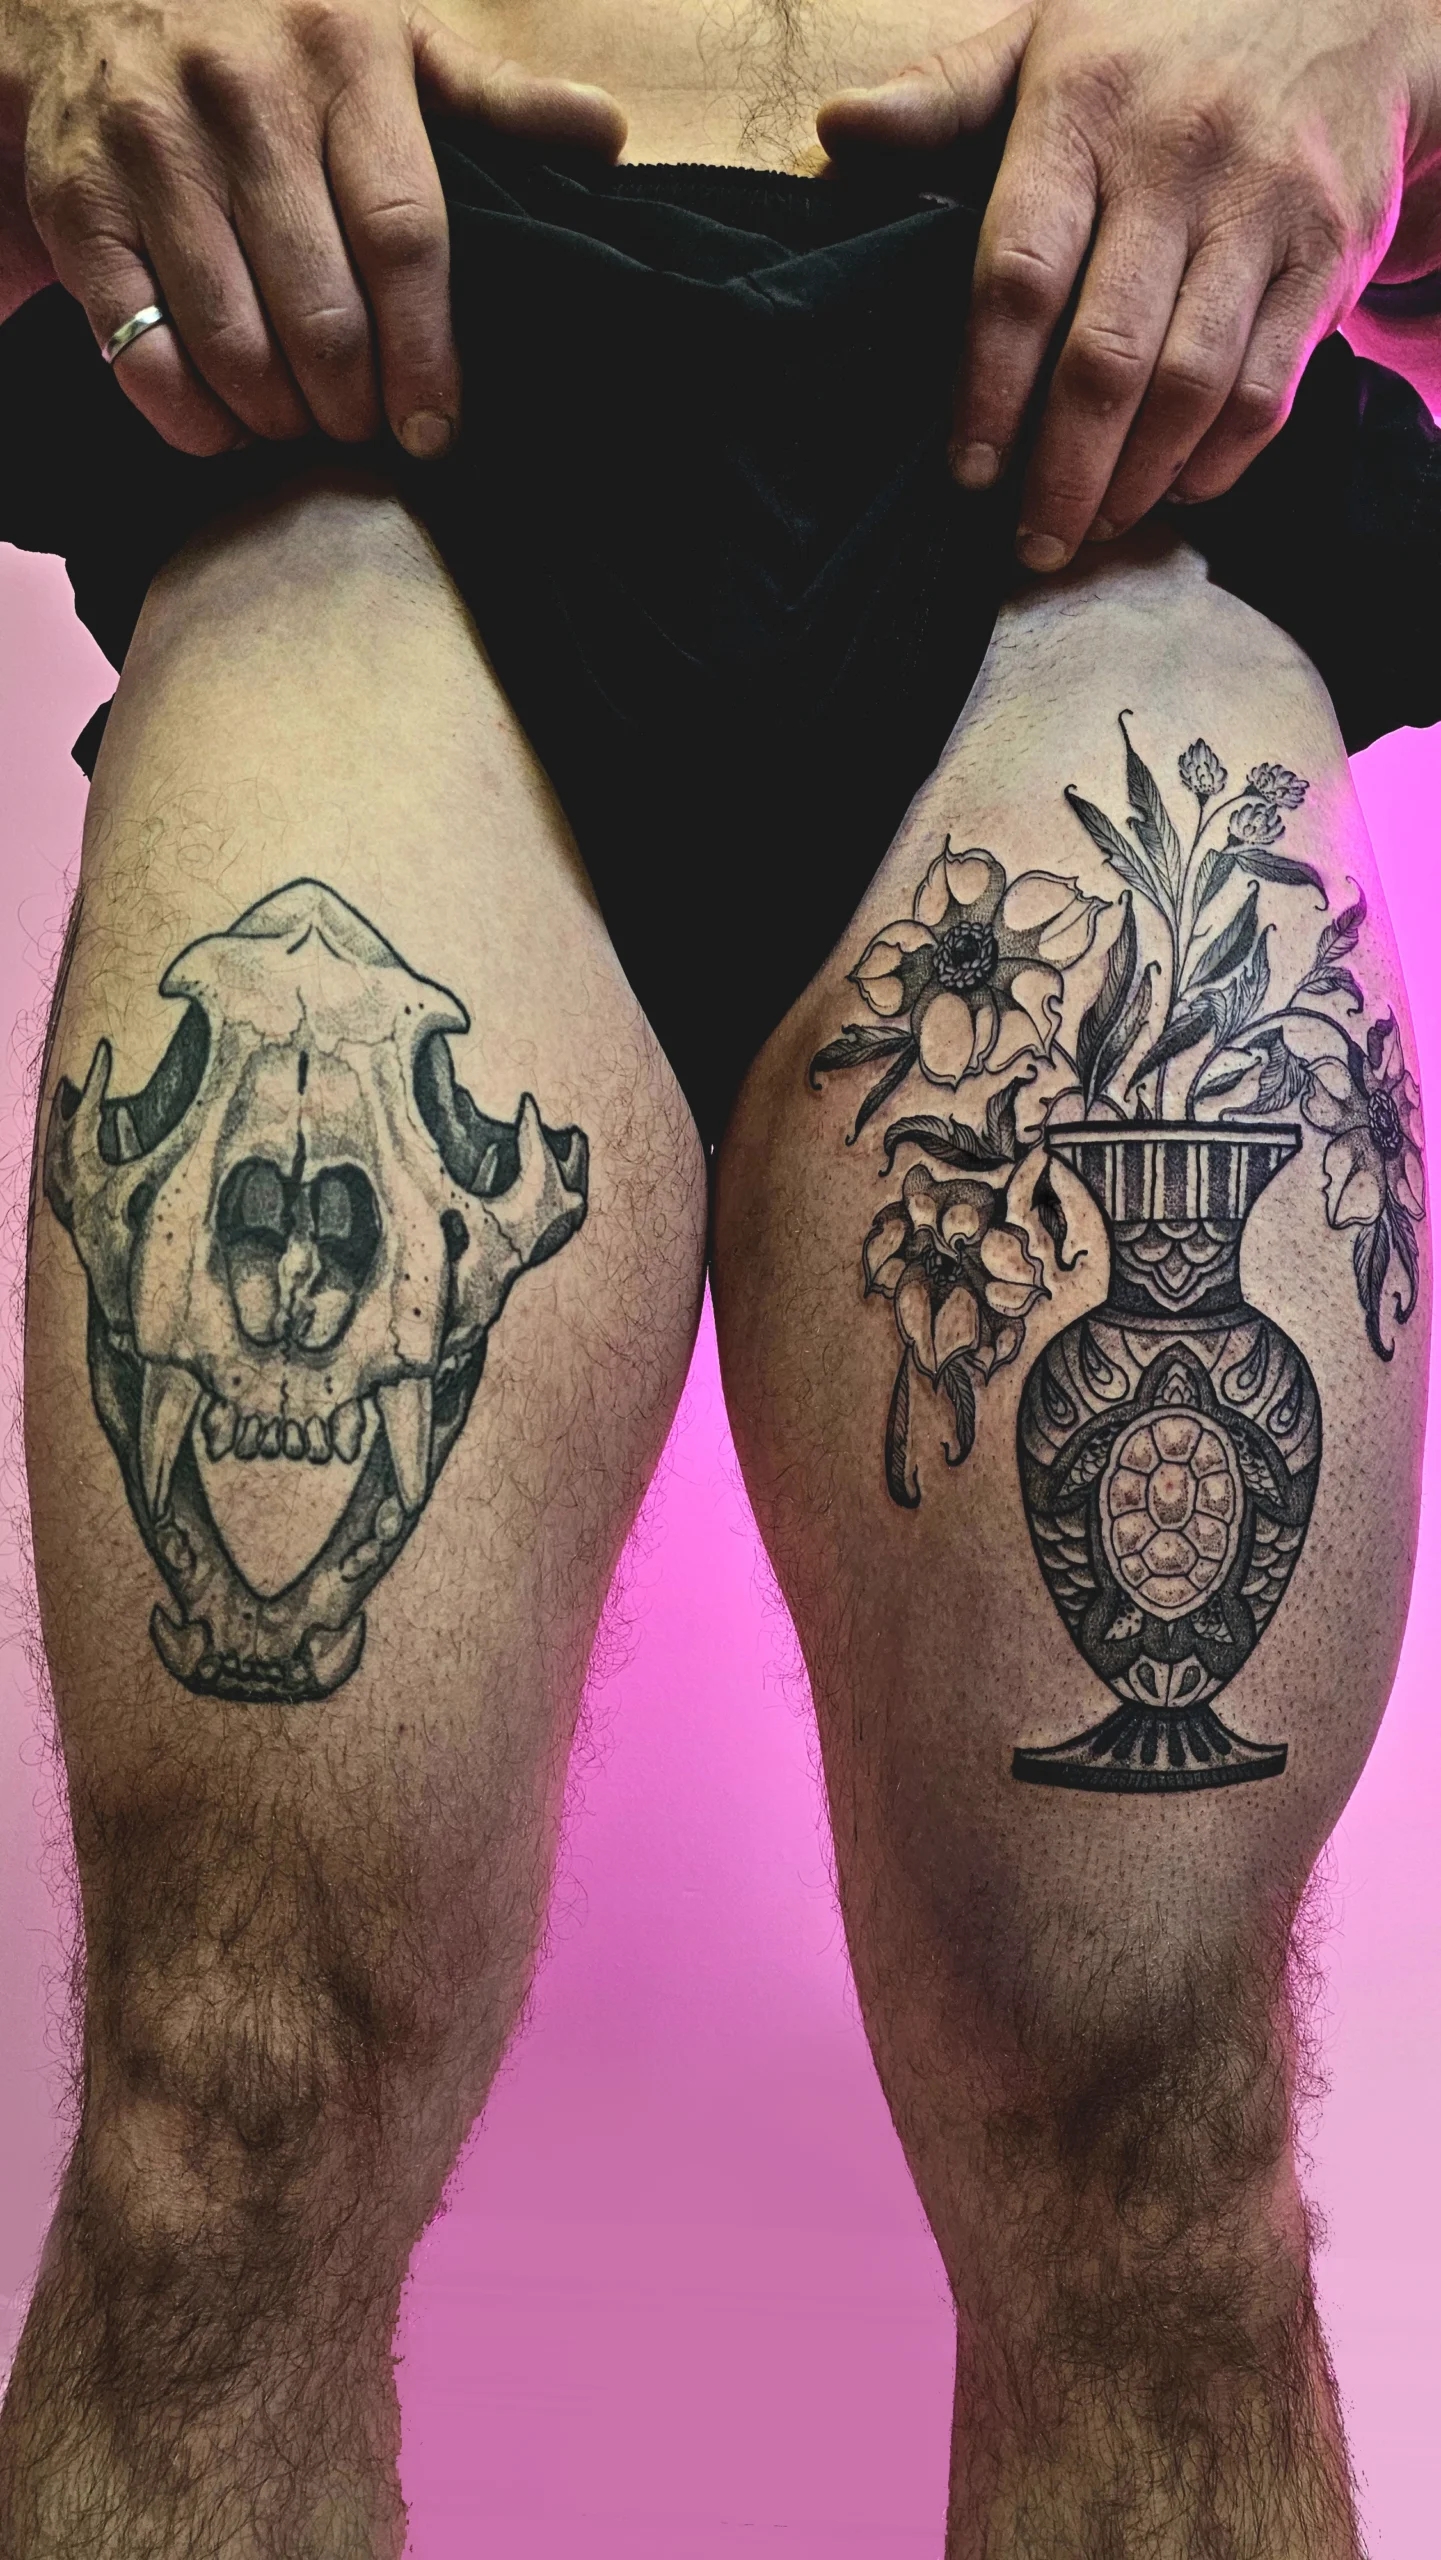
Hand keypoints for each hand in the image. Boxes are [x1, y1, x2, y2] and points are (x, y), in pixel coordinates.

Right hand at [1, 0, 624, 456]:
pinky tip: (222, 420)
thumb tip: (606, 138)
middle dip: (353, 402)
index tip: (437, 426)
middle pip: (322, 313)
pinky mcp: (81, 203)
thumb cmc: (273, 33)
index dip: (428, 353)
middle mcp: (243, 101)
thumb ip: (493, 99)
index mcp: (342, 60)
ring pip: (234, 344)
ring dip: (277, 416)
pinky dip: (188, 413)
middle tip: (364, 426)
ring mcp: (153, 152)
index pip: (404, 237)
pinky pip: (137, 347)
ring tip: (299, 420)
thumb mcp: (389, 36)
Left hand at [818, 0, 1440, 567]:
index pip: (1022, 274)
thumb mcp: (1046, 34)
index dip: (989, 388)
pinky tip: (1178, 488)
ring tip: (1096, 528)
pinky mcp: (1329, 251)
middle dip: (1063, 470)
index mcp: (1086, 113)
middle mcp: (1177, 162)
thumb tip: (838, 132)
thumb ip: (945, 97)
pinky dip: (1222, 456)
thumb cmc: (1163, 33)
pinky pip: (1273, 382)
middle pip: (1108, 355)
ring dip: (1138, 479)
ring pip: (1193, 384)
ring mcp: (1262, 209)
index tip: (968, 471)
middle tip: (1032, 542)